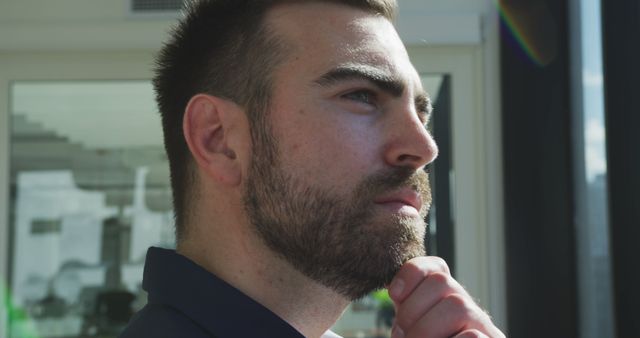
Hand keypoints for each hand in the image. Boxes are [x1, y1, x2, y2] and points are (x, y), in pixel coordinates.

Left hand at [387, 257, 504, 337]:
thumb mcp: (414, 336)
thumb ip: (408, 320)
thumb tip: (394, 291)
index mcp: (447, 305)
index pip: (436, 268)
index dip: (413, 273)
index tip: (393, 294)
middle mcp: (469, 313)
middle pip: (442, 283)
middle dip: (413, 309)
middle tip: (403, 336)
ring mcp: (485, 331)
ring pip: (457, 306)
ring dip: (427, 328)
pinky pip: (472, 336)